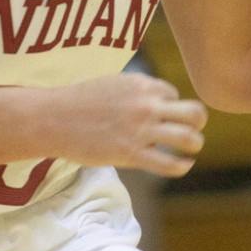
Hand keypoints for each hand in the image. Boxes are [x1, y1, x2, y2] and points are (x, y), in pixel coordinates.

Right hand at [52, 73, 206, 177]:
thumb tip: (158, 102)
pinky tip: (182, 165)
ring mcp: (141, 130)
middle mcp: (146, 105)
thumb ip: (137, 91)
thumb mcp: (113, 83)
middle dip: (197, 123)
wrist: (53, 119)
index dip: (169, 105)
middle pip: (195, 113)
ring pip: (190, 139)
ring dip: (194, 145)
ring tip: (189, 149)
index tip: (158, 116)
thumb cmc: (79, 102)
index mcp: (141, 84)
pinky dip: (182, 166)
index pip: (173, 93)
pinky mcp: (132, 154)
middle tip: (192, 130)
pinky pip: (170, 164)